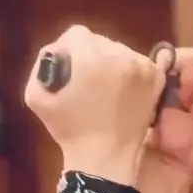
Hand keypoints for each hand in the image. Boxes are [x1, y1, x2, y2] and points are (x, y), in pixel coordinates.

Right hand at [24, 25, 169, 185]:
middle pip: (100, 41)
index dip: (68, 49)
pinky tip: (121, 92)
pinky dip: (129, 73)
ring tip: (105, 90)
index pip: (76, 34)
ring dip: (110, 64)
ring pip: (120, 51)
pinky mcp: (156, 78)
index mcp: (90, 57)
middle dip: (90, 56)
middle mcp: (120, 54)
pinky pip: (138, 63)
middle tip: (86, 82)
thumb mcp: (36, 95)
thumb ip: (43, 62)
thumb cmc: (69, 129)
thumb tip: (58, 51)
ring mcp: (142, 66)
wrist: (105, 158)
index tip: (67, 69)